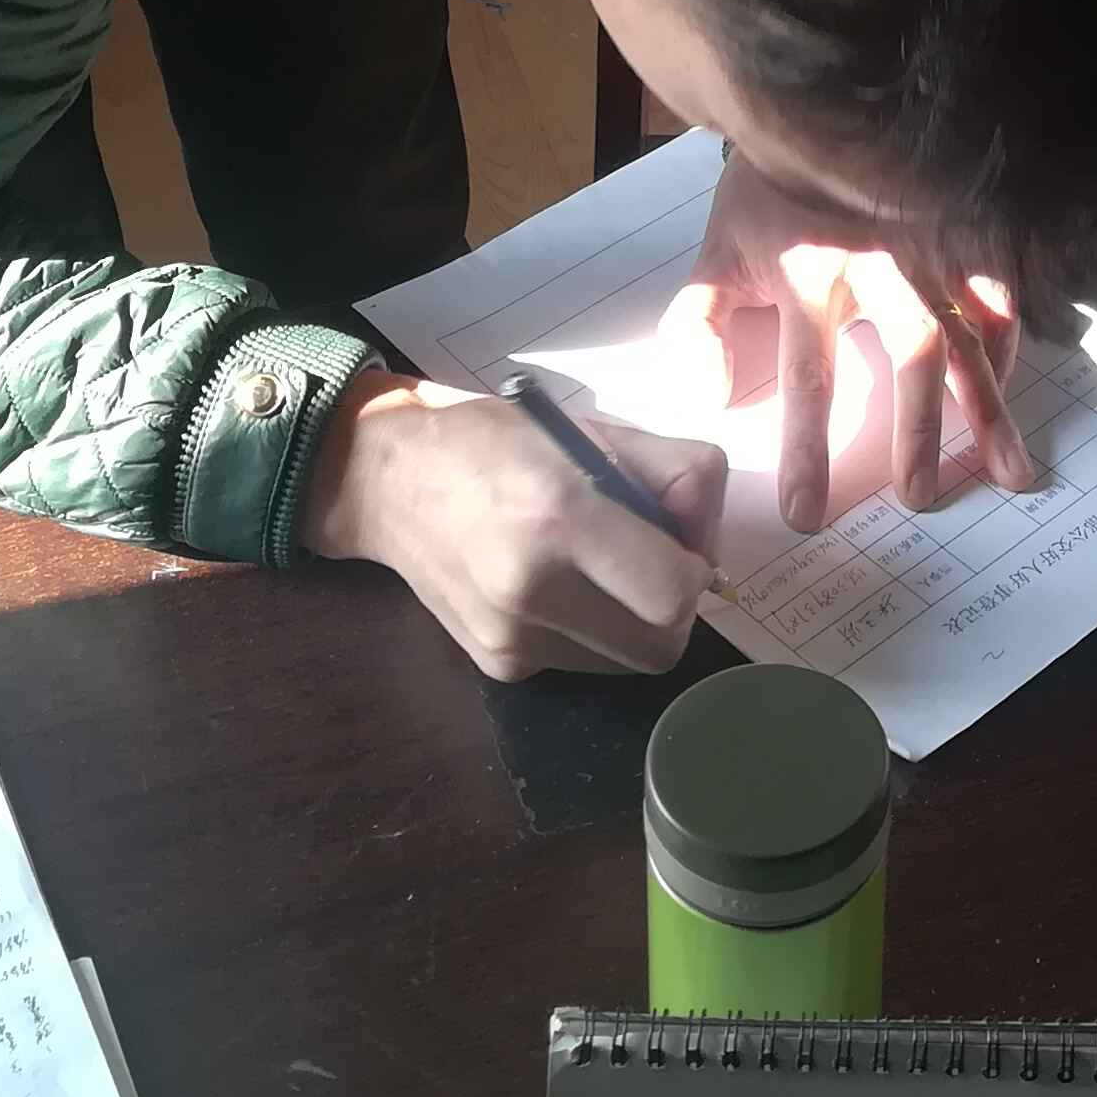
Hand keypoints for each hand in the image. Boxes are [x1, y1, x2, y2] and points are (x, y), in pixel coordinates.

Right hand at [299, 374, 722, 679]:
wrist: (389, 479)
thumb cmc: (501, 441)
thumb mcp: (599, 431)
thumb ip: (677, 476)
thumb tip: (707, 547)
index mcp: (561, 516)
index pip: (672, 594)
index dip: (694, 572)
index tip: (678, 545)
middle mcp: (532, 590)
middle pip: (661, 648)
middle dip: (673, 609)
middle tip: (651, 562)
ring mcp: (510, 639)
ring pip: (625, 664)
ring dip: (633, 624)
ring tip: (599, 570)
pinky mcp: (497, 666)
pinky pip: (581, 662)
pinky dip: (591, 632)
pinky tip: (558, 585)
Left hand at [658, 152, 1038, 530]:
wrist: (803, 103)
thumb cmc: (759, 197)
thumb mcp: (713, 257)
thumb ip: (697, 328)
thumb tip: (710, 399)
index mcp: (807, 271)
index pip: (810, 375)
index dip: (808, 448)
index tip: (807, 512)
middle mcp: (876, 259)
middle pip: (911, 351)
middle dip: (920, 428)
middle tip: (919, 498)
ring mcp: (927, 242)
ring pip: (968, 329)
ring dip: (990, 404)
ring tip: (1007, 472)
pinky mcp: (960, 230)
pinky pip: (997, 293)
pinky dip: (1008, 344)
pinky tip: (1009, 393)